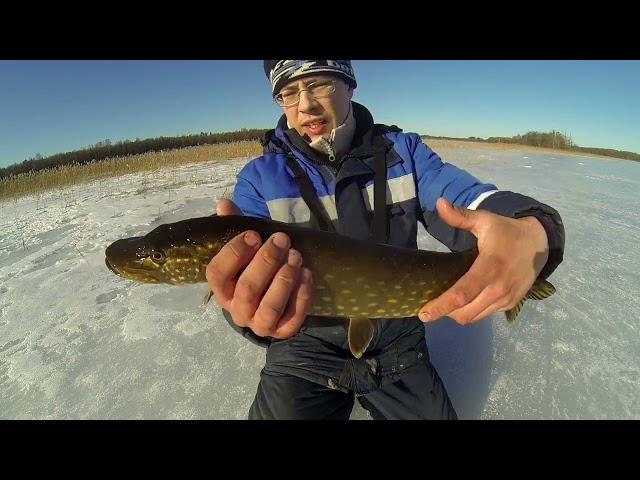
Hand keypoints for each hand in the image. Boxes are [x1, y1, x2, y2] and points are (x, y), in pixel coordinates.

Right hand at [205, 199, 313, 338]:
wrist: (277, 300)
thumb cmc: (257, 268)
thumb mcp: (247, 247)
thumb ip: (235, 226)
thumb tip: (224, 204)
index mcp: (222, 290)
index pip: (217, 274)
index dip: (234, 253)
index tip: (253, 234)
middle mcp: (237, 311)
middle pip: (247, 289)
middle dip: (266, 261)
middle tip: (282, 239)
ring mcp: (260, 324)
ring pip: (269, 307)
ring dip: (284, 280)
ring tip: (296, 256)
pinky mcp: (283, 331)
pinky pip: (292, 319)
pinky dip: (301, 296)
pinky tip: (307, 274)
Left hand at [419, 198, 548, 324]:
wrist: (539, 243)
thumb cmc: (506, 231)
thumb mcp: (485, 220)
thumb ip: (461, 216)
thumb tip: (439, 203)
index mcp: (490, 268)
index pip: (462, 294)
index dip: (441, 306)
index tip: (423, 314)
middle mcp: (498, 288)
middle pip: (465, 313)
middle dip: (445, 312)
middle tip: (431, 306)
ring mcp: (506, 299)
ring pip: (474, 317)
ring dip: (458, 314)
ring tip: (446, 304)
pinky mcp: (510, 304)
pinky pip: (485, 315)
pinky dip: (472, 312)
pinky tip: (465, 301)